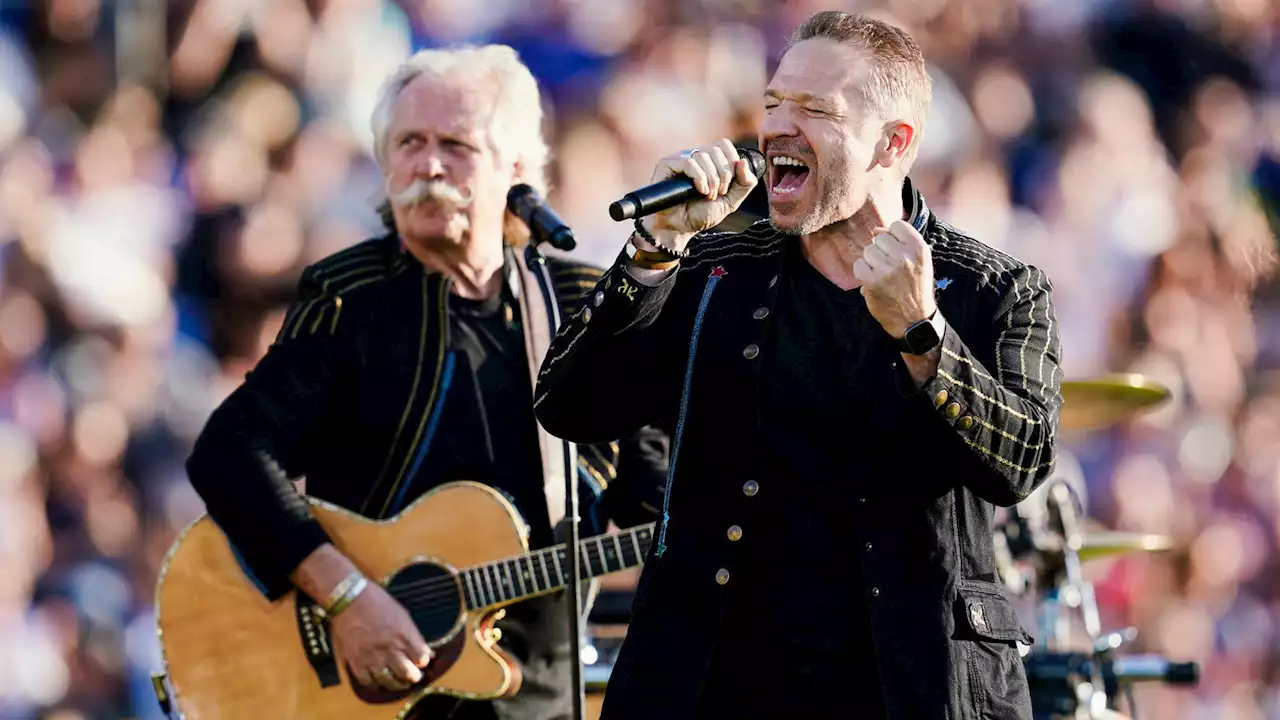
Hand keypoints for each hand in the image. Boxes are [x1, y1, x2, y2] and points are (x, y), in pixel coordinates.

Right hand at [330, 581, 432, 690]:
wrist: (348, 599)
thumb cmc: (377, 602)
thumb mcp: (402, 614)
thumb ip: (413, 635)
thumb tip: (425, 651)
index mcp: (404, 635)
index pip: (422, 659)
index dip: (423, 661)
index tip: (420, 661)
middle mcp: (390, 649)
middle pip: (408, 674)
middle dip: (413, 676)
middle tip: (412, 675)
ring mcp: (372, 657)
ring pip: (389, 681)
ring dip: (396, 683)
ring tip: (397, 681)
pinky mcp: (355, 661)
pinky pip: (367, 681)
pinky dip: (374, 683)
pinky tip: (377, 679)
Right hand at [643, 138, 758, 245]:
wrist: (678, 229)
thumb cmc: (700, 215)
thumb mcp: (731, 201)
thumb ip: (745, 184)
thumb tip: (744, 162)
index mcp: (710, 161)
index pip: (724, 145)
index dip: (731, 163)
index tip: (727, 186)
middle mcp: (695, 156)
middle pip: (716, 150)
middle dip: (723, 174)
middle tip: (718, 193)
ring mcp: (681, 159)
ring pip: (704, 155)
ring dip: (711, 179)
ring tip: (707, 195)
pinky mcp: (668, 164)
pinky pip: (689, 162)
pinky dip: (699, 178)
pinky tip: (699, 191)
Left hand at [854, 218, 936, 337]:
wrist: (914, 320)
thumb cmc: (916, 288)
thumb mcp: (920, 262)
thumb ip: (902, 243)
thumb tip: (876, 230)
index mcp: (919, 249)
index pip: (897, 225)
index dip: (892, 235)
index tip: (894, 248)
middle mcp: (904, 256)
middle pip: (880, 237)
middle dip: (880, 249)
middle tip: (888, 265)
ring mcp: (887, 269)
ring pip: (868, 250)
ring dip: (871, 262)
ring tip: (882, 274)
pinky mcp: (872, 281)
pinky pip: (859, 265)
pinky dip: (863, 273)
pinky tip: (873, 281)